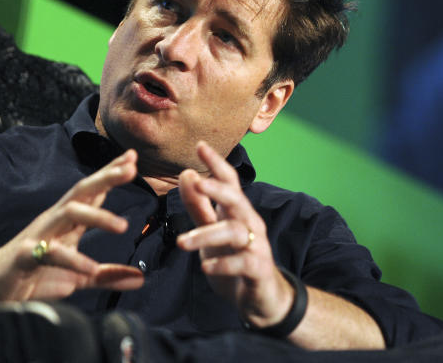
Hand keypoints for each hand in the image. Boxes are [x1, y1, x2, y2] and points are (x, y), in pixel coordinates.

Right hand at [0, 150, 144, 305]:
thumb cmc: (34, 276)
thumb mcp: (78, 277)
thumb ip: (107, 275)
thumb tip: (139, 279)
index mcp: (67, 222)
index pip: (92, 191)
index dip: (110, 173)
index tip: (133, 157)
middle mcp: (54, 222)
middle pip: (81, 192)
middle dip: (106, 177)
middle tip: (131, 168)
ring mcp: (39, 235)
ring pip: (68, 213)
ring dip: (96, 215)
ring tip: (122, 226)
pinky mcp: (25, 256)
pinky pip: (50, 253)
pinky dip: (72, 260)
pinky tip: (91, 268)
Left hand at [176, 142, 294, 328]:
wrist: (261, 298)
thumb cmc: (234, 260)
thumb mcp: (211, 232)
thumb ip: (199, 205)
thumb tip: (187, 173)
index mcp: (236, 212)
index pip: (229, 181)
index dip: (216, 163)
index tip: (200, 145)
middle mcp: (249, 223)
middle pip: (237, 200)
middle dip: (218, 189)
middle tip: (198, 182)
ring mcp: (256, 246)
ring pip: (235, 232)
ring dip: (207, 234)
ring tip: (181, 242)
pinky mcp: (258, 269)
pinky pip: (243, 262)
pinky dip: (224, 263)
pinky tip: (206, 266)